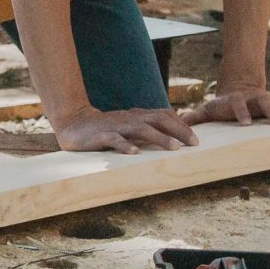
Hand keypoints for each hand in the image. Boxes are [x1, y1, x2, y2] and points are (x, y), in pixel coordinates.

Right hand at [53, 105, 198, 154]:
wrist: (74, 123)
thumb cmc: (106, 128)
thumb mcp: (129, 125)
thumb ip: (148, 128)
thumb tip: (172, 135)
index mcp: (137, 116)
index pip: (164, 115)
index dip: (181, 125)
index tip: (196, 139)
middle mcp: (130, 118)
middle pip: (158, 120)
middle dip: (178, 130)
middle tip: (193, 143)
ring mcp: (116, 126)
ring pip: (141, 129)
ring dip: (159, 138)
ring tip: (174, 148)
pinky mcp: (101, 136)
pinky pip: (115, 140)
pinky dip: (126, 146)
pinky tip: (135, 153)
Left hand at [187, 84, 269, 127]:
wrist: (239, 89)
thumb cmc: (222, 106)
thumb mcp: (208, 110)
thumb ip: (194, 116)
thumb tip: (178, 123)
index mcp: (236, 100)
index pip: (238, 104)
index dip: (241, 112)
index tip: (246, 123)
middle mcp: (254, 97)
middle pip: (264, 100)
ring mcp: (269, 97)